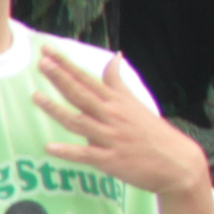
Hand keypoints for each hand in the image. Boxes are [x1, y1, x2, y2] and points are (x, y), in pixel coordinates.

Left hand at [36, 48, 210, 199]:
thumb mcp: (136, 103)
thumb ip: (118, 82)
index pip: (88, 79)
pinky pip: (85, 154)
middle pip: (82, 95)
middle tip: (42, 63)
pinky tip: (50, 147)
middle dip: (61, 78)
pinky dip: (68, 151)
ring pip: (79, 122)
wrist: (177, 161)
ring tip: (36, 97)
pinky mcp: (110, 160)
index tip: (48, 51)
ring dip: (57, 110)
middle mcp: (113, 116)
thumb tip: (115, 57)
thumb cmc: (153, 132)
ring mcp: (111, 138)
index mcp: (118, 102)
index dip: (67, 65)